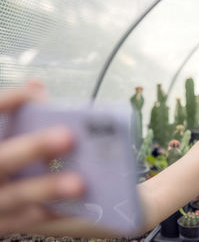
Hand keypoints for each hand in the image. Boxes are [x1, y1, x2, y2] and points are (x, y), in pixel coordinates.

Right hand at [0, 81, 83, 234]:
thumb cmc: (1, 160)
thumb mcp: (2, 136)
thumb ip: (15, 113)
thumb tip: (37, 87)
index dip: (9, 103)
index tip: (36, 95)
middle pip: (3, 159)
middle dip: (35, 146)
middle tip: (67, 138)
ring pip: (17, 194)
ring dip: (48, 187)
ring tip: (78, 183)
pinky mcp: (0, 223)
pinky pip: (26, 220)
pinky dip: (53, 213)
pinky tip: (77, 206)